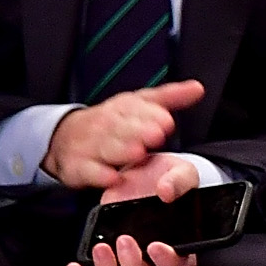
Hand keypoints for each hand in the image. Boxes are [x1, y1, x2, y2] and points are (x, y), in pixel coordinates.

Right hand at [41, 78, 207, 190]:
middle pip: (121, 127)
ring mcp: (90, 144)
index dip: (151, 115)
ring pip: (105, 147)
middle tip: (156, 135)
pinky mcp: (78, 166)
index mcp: (123, 107)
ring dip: (121, 150)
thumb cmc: (112, 120)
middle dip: (138, 131)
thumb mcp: (140, 104)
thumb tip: (198, 88)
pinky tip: (112, 177)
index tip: (167, 122)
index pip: (136, 109)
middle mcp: (106, 123)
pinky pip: (87, 170)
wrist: (67, 136)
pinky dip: (98, 174)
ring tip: (137, 154)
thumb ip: (170, 97)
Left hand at [64, 152, 202, 265]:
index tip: (156, 246)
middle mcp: (156, 261)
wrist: (141, 172)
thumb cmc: (167, 177)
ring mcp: (131, 262)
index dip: (169, 263)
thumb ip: (179, 181)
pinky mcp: (109, 258)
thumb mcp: (180, 171)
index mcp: (180, 244)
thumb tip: (166, 192)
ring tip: (100, 248)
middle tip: (124, 240)